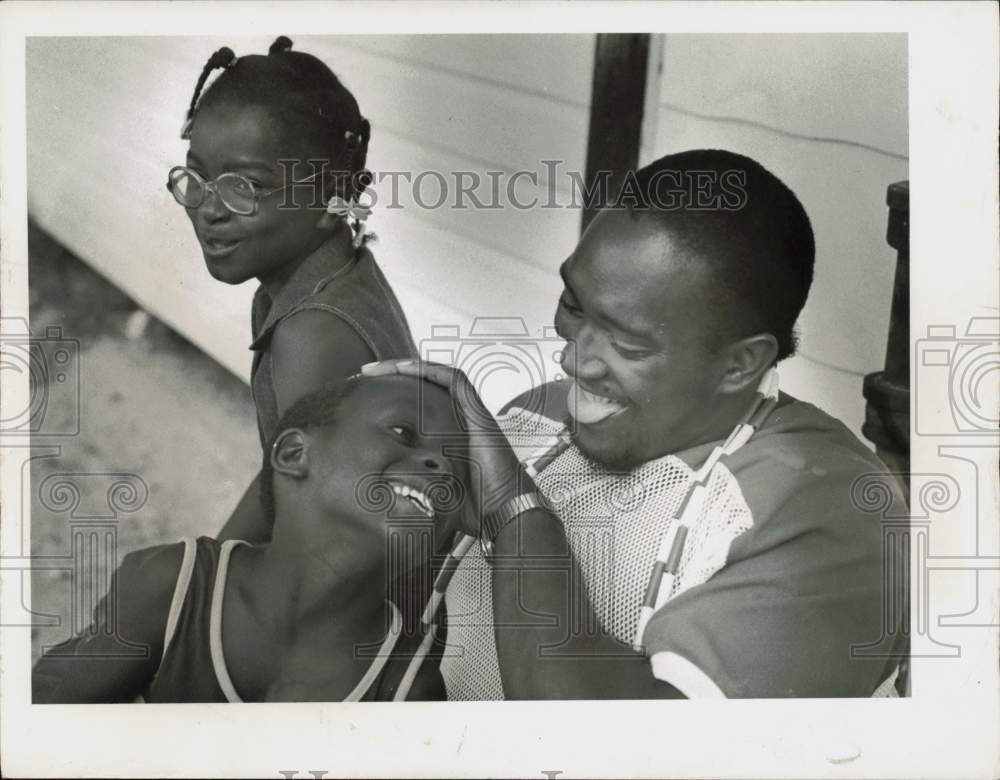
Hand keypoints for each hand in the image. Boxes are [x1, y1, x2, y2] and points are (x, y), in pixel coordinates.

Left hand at [361, 359, 532, 534]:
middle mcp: (459, 419)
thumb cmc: (476, 505)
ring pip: (438, 377)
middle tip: (368, 373)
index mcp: (447, 433)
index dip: (393, 394)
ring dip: (409, 367)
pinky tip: (409, 367)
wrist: (504, 510)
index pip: (419, 402)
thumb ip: (412, 485)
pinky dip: (432, 370)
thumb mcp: (433, 492)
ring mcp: (469, 414)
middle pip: (425, 385)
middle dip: (395, 375)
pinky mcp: (478, 413)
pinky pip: (456, 381)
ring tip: (381, 367)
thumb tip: (383, 493)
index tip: (366, 392)